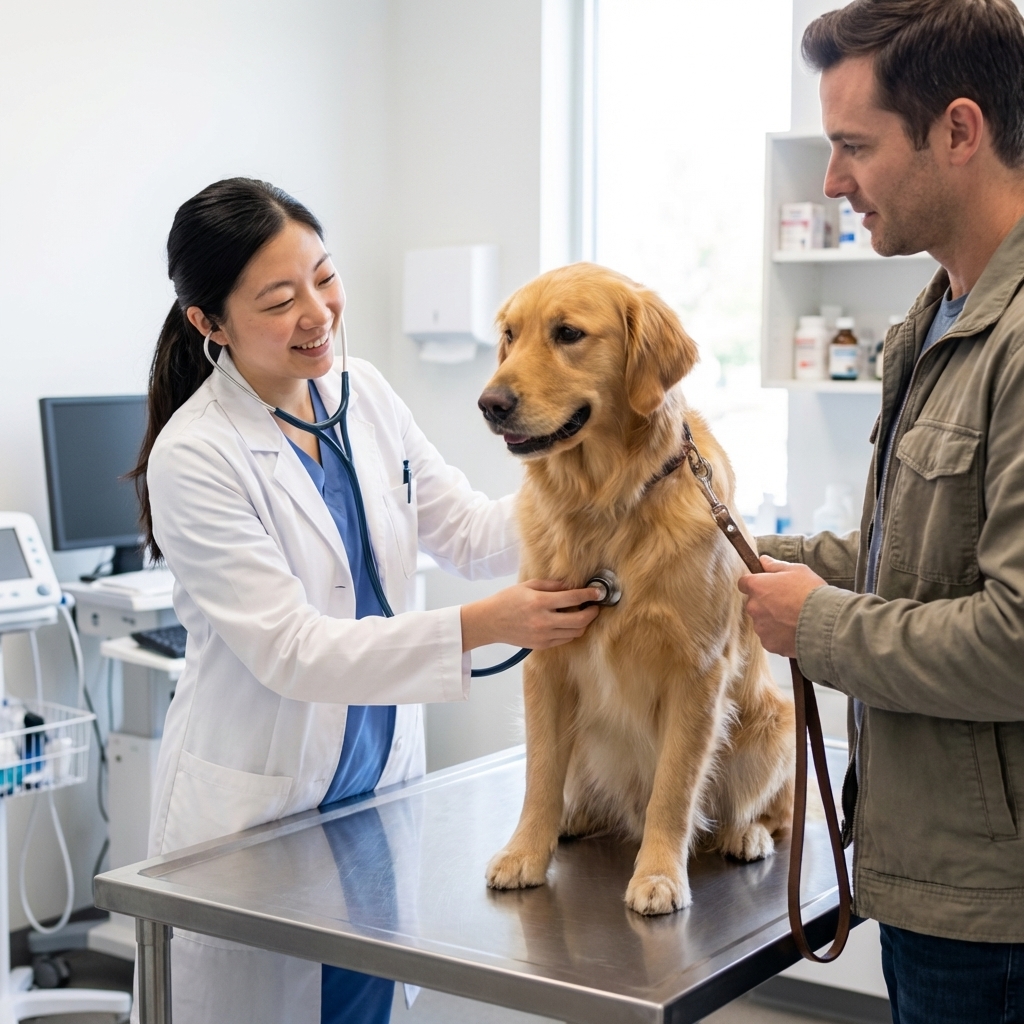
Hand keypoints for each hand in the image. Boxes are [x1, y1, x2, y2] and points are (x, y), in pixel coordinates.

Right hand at [461, 579, 601, 651]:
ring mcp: (543, 636)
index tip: (598, 592)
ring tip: (582, 614)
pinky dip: (571, 631)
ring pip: (575, 632)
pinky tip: (568, 623)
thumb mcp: (528, 586)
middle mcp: (543, 621)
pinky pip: (565, 640)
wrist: (490, 622)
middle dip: (592, 613)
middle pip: (580, 620)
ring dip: (583, 623)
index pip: (573, 598)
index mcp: (540, 602)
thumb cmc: (507, 600)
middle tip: (595, 606)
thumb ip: (551, 585)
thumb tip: (571, 586)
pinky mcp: (541, 645)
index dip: (589, 594)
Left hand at [737, 556, 825, 657]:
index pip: (744, 583)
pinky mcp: (769, 644)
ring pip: (763, 622)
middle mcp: (754, 607)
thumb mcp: (797, 570)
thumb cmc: (812, 593)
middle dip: (766, 603)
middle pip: (754, 604)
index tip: (765, 585)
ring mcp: (760, 627)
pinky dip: (780, 636)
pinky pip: (771, 638)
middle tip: (788, 603)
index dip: (755, 583)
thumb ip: (776, 566)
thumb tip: (764, 560)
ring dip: (773, 620)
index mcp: (757, 586)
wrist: (825, 623)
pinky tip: (795, 631)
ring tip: (795, 618)